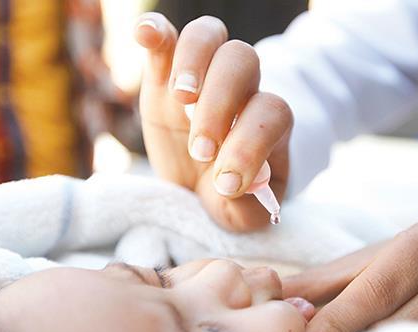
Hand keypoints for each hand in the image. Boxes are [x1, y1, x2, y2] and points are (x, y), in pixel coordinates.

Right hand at [134, 13, 291, 231]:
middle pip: (242, 61)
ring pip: (210, 36)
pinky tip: (145, 35)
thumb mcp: (243, 214)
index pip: (271, 112)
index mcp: (268, 121)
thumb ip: (247, 204)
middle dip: (220, 104)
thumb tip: (237, 183)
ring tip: (181, 99)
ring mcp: (203, 74)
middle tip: (199, 151)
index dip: (252, 144)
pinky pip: (166, 38)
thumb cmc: (229, 197)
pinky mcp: (165, 73)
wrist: (203, 186)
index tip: (227, 185)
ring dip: (193, 61)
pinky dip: (155, 31)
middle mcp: (241, 87)